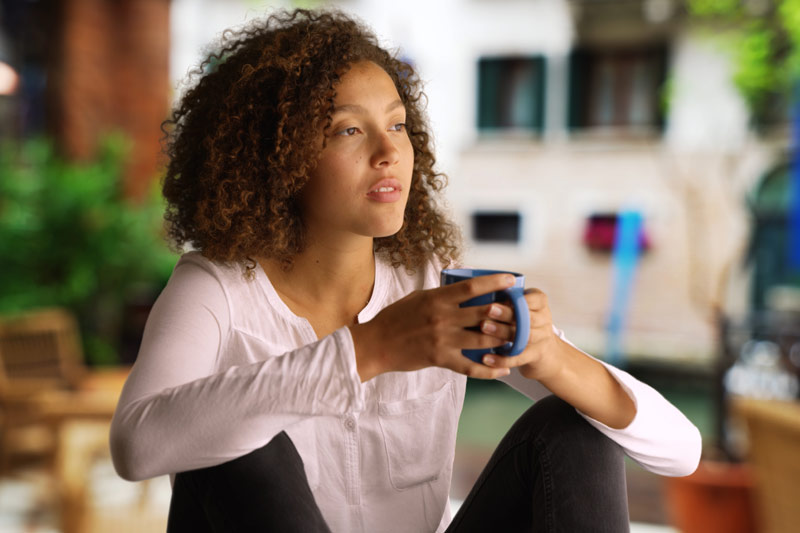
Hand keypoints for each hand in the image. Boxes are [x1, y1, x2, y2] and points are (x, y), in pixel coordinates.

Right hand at [349, 273, 516, 380]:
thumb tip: (461, 286)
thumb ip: (441, 294)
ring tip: (517, 339)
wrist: (376, 344)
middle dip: (506, 313)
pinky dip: (489, 370)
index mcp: (437, 298)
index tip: (511, 279)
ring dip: (503, 340)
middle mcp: (442, 317)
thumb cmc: (395, 318)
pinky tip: (502, 369)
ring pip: (482, 340)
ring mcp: (442, 339)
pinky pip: (470, 367)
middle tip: (521, 312)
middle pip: (484, 313)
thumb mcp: (417, 297)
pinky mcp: (440, 359)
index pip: (472, 287)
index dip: (495, 282)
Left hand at [474, 288, 563, 380]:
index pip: (534, 298)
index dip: (518, 298)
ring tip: (484, 328)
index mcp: (540, 303)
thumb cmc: (524, 322)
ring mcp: (541, 339)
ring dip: (503, 332)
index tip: (500, 293)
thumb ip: (506, 298)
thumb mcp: (520, 306)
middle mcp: (544, 320)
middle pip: (528, 317)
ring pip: (524, 336)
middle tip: (488, 309)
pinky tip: (486, 358)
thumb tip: (477, 289)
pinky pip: (518, 358)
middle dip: (507, 313)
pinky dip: (502, 359)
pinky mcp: (534, 356)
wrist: (545, 352)